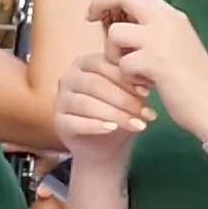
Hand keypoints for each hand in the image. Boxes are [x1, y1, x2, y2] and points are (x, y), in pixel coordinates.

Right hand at [54, 54, 149, 169]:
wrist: (105, 146)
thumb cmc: (118, 112)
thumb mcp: (130, 95)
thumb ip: (135, 84)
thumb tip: (149, 80)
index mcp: (85, 63)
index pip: (104, 64)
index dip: (126, 78)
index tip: (147, 92)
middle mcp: (69, 77)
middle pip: (95, 84)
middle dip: (123, 99)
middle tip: (146, 113)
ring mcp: (60, 100)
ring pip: (85, 103)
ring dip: (114, 114)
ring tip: (137, 124)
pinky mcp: (58, 122)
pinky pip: (74, 122)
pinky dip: (94, 125)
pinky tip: (112, 128)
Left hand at [91, 0, 207, 132]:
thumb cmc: (196, 83)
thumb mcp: (178, 46)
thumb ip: (155, 32)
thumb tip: (125, 26)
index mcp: (174, 15)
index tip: (96, 10)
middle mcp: (168, 20)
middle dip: (101, 3)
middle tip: (89, 19)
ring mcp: (162, 40)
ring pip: (116, 34)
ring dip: (116, 56)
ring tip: (135, 73)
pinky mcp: (156, 62)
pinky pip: (123, 64)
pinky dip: (129, 78)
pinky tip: (147, 87)